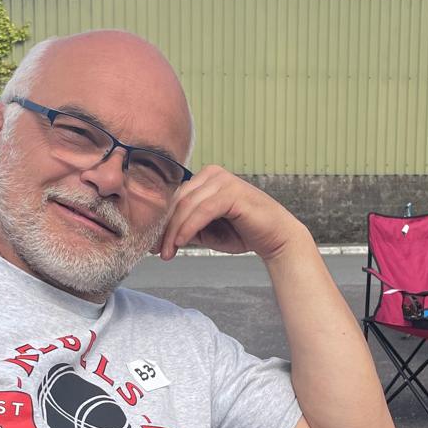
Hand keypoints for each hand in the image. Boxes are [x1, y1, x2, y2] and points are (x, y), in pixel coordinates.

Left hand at [155, 165, 306, 262]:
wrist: (276, 238)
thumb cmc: (243, 233)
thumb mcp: (206, 232)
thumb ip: (185, 229)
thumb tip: (157, 238)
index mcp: (205, 178)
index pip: (174, 198)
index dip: (161, 221)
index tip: (151, 243)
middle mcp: (213, 174)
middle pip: (177, 201)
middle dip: (164, 228)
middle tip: (156, 251)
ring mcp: (223, 181)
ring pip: (187, 206)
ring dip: (173, 232)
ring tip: (167, 253)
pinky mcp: (231, 193)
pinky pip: (202, 211)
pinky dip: (188, 228)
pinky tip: (180, 243)